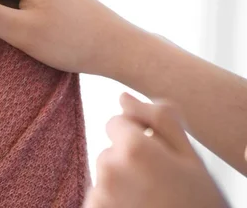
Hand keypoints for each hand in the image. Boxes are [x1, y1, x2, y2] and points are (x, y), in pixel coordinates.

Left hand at [84, 93, 227, 207]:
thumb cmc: (196, 201)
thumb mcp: (189, 156)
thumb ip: (159, 118)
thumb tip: (124, 97)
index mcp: (133, 147)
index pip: (116, 122)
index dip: (137, 136)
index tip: (154, 155)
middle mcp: (109, 167)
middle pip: (111, 150)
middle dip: (129, 161)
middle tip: (158, 182)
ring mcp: (99, 192)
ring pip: (105, 174)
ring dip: (121, 182)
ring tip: (149, 198)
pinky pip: (98, 196)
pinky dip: (112, 201)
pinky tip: (135, 207)